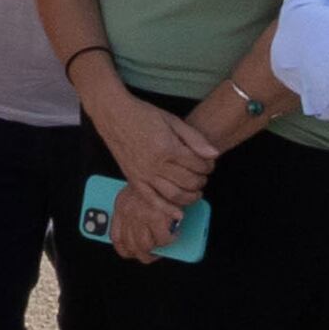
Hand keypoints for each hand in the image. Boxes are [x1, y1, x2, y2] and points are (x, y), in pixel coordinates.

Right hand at [92, 89, 216, 203]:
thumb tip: (214, 154)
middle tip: (204, 175)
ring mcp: (144, 174)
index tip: (209, 163)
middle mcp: (156, 164)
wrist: (114, 115)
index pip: (197, 164)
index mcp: (168, 147)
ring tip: (196, 192)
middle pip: (189, 181)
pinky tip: (179, 214)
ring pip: (174, 194)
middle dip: (201, 180)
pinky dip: (166, 210)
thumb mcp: (173, 120)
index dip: (208, 165)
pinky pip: (152, 200)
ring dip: (190, 196)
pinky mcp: (134, 180)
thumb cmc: (143, 115)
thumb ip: (194, 139)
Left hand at [107, 176, 184, 260]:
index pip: (116, 237)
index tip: (132, 253)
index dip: (125, 249)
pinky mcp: (157, 217)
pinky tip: (174, 235)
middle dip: (143, 254)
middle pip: (131, 246)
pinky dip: (169, 240)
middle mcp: (128, 212)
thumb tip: (139, 232)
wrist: (165, 165)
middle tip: (153, 254)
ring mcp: (142, 216)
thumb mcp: (137, 192)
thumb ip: (134, 210)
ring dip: (157, 250)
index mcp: (121, 205)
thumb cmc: (155, 179)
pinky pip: (163, 239)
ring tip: (164, 244)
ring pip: (146, 246)